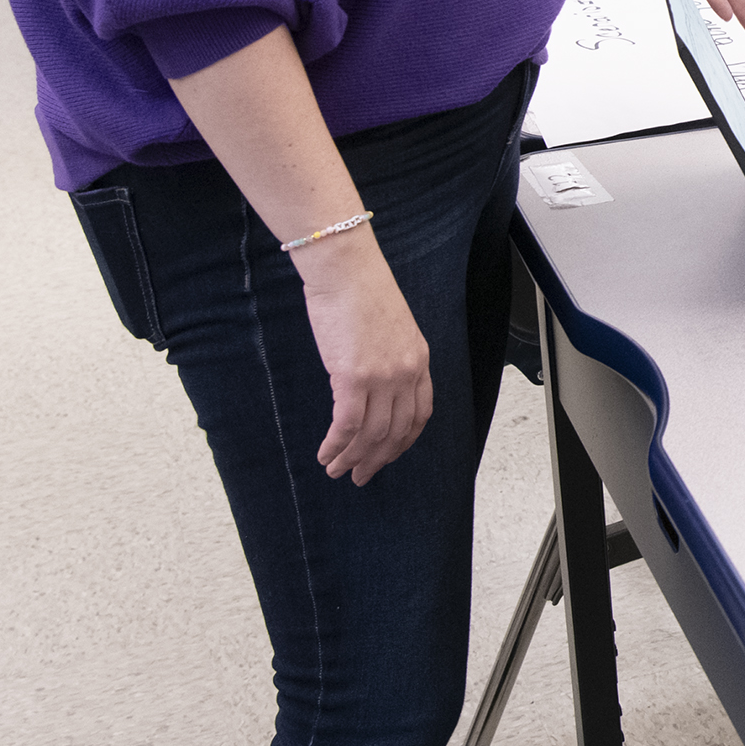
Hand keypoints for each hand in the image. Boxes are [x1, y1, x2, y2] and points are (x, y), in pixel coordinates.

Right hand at [295, 235, 432, 484]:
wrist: (345, 269)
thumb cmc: (361, 291)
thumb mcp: (390, 327)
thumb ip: (389, 357)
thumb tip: (372, 385)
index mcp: (420, 360)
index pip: (419, 414)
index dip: (403, 441)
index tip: (388, 455)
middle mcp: (406, 372)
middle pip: (396, 431)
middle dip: (377, 459)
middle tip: (359, 476)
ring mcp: (382, 376)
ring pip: (371, 434)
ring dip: (352, 458)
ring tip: (335, 470)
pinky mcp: (353, 377)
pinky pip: (347, 425)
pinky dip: (335, 445)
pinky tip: (325, 454)